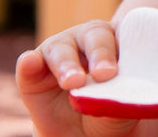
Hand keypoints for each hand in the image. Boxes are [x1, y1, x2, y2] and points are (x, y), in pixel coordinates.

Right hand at [16, 21, 140, 135]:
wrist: (82, 135)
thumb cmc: (110, 113)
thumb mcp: (120, 109)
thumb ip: (121, 100)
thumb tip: (119, 99)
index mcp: (120, 39)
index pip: (127, 32)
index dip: (128, 44)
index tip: (129, 63)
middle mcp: (90, 37)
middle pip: (95, 36)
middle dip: (101, 54)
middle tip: (105, 74)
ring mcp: (61, 49)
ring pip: (62, 48)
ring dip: (67, 64)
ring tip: (73, 83)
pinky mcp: (34, 69)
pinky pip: (29, 63)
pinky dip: (29, 63)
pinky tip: (30, 62)